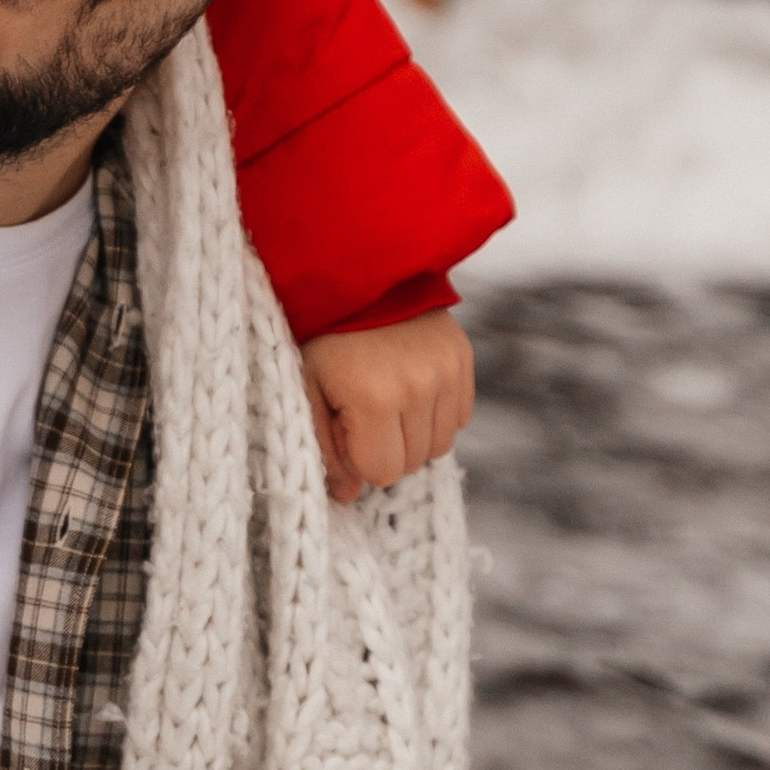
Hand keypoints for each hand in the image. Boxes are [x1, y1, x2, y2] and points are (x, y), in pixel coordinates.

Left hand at [301, 315, 473, 505]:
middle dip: (385, 449)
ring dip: (413, 435)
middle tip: (361, 411)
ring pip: (440, 445)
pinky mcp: (462, 358)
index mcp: (374, 398)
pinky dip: (435, 414)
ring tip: (386, 400)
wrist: (355, 272)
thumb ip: (325, 447)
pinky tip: (409, 389)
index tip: (344, 426)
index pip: (382, 472)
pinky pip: (459, 417)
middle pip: (413, 463)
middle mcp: (419, 387)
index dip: (359, 458)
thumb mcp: (306, 390)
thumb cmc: (319, 334)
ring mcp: (447, 371)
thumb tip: (346, 496)